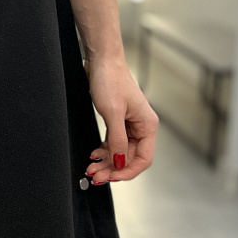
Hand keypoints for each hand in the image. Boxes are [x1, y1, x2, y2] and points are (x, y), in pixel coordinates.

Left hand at [83, 54, 157, 184]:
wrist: (101, 61)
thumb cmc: (110, 80)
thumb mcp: (112, 113)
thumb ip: (117, 140)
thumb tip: (119, 162)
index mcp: (147, 125)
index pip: (143, 158)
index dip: (127, 171)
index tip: (111, 177)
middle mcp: (141, 126)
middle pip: (129, 157)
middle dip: (112, 168)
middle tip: (95, 176)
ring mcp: (129, 124)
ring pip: (119, 151)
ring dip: (106, 162)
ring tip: (91, 168)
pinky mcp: (118, 120)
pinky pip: (113, 142)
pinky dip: (104, 150)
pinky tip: (94, 155)